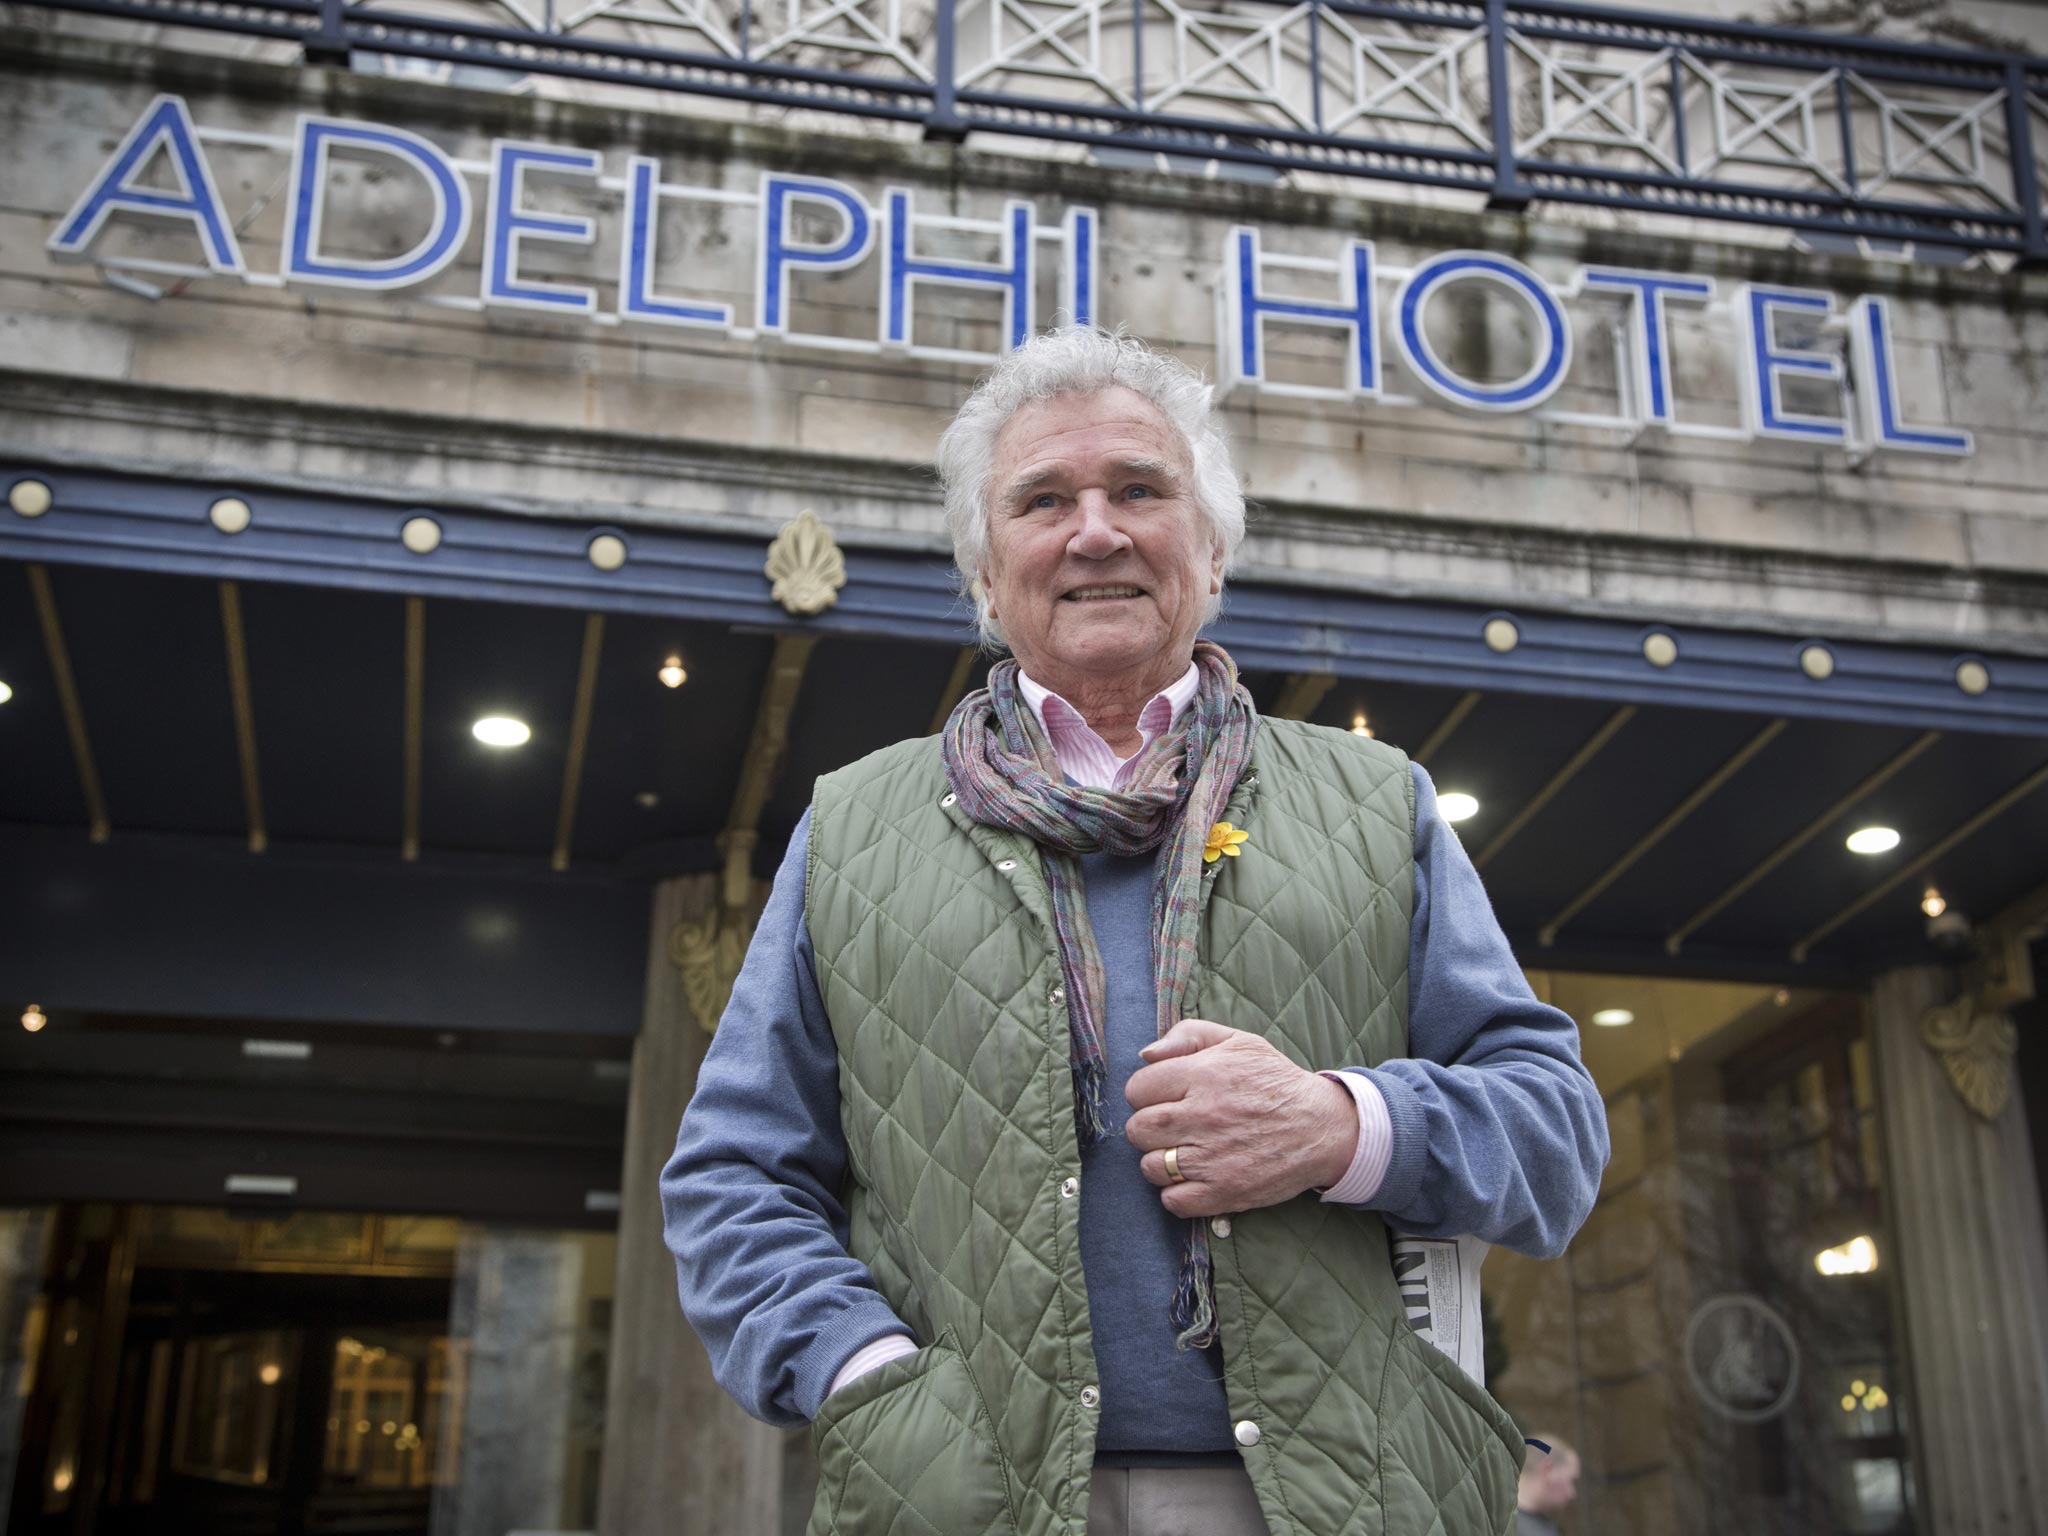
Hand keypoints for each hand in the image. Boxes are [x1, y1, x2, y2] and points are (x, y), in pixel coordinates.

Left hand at [1124, 1019, 1358, 1217]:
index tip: (1164, 1098)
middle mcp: (1203, 1116)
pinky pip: (1173, 1201)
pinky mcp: (1223, 1191)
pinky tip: (1194, 1178)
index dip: (1146, 1094)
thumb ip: (1188, 1035)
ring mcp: (1211, 1157)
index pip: (1136, 1089)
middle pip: (1138, 1129)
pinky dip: (1177, 1194)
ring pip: (1151, 1166)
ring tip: (1184, 1152)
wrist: (1322, 1127)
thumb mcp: (1238, 1041)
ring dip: (1161, 1162)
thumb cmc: (1275, 1082)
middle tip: (1172, 1127)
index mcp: (1203, 1075)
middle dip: (1148, 1128)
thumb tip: (1146, 1055)